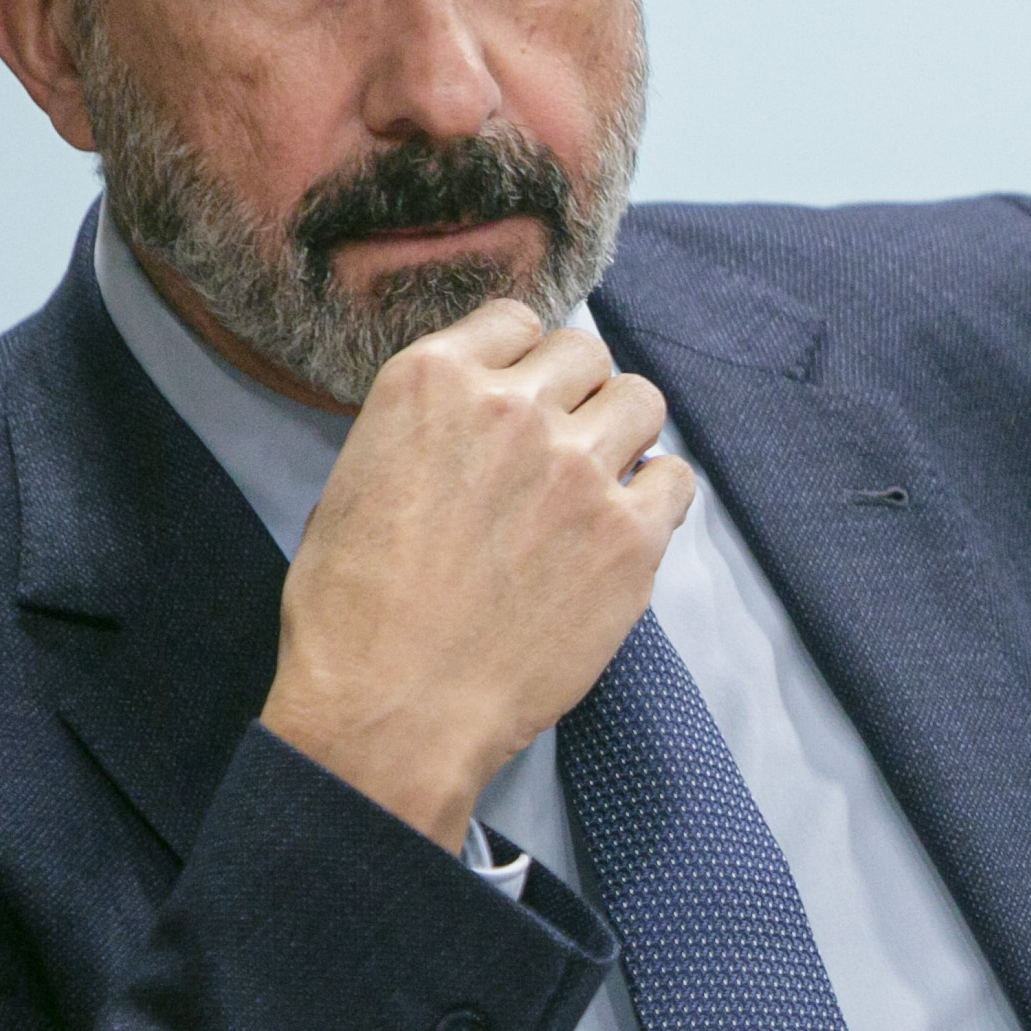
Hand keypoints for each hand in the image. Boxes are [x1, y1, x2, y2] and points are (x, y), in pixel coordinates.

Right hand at [259, 300, 693, 844]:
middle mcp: (513, 409)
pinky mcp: (631, 536)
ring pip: (642, 401)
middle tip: (561, 448)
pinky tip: (625, 531)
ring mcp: (580, 469)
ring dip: (624, 434)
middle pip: (587, 354)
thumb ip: (424, 429)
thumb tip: (470, 422)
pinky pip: (677, 480)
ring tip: (598, 483)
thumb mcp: (353, 483)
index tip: (525, 397)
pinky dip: (658, 498)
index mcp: (432, 381)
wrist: (394, 709)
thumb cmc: (353, 614)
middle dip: (577, 394)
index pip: (518, 321)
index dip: (525, 362)